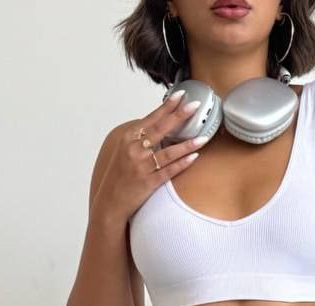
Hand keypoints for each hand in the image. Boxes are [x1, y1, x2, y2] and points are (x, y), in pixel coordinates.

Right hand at [90, 92, 209, 224]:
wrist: (110, 201)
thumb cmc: (119, 175)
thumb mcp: (125, 151)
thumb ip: (140, 138)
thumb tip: (160, 124)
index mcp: (129, 138)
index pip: (152, 118)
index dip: (167, 106)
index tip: (181, 95)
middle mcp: (135, 150)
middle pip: (161, 129)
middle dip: (180, 116)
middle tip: (195, 106)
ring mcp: (142, 167)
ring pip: (169, 152)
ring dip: (187, 144)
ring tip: (204, 137)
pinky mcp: (148, 183)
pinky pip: (169, 171)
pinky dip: (182, 164)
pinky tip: (194, 157)